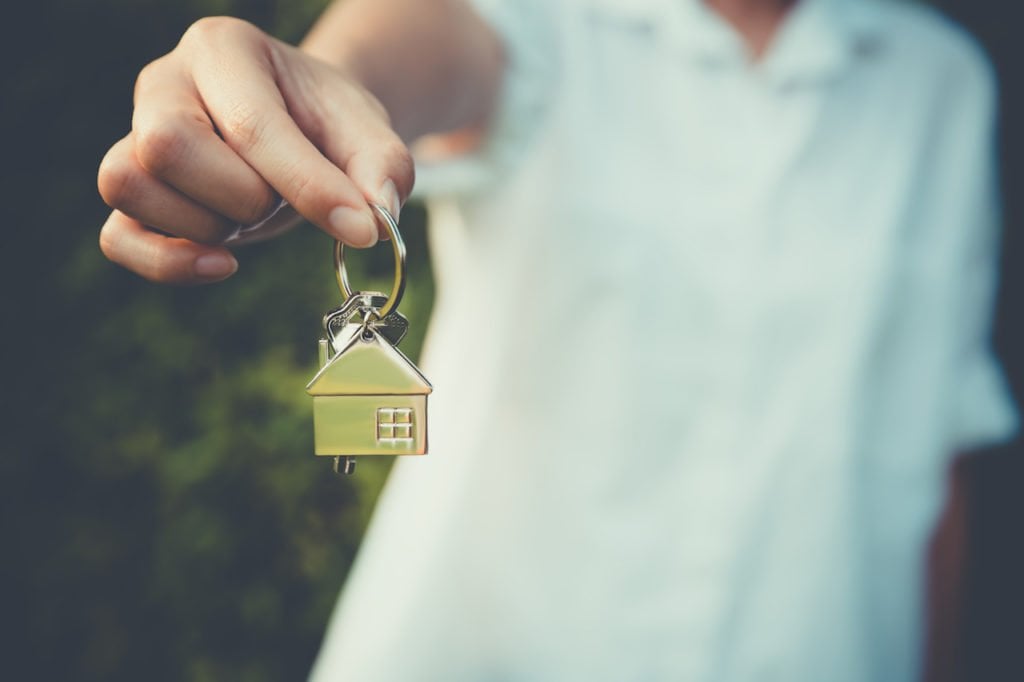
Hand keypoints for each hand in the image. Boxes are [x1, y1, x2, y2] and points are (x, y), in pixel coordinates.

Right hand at [97, 16, 413, 283]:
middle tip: (279, 199)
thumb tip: (374, 222)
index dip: (307, 186)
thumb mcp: (369, 133)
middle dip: (241, 196)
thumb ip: (383, 169)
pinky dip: (167, 263)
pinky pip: (116, 236)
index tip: (360, 230)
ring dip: (205, 224)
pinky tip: (223, 264)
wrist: (305, 128)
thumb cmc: (329, 124)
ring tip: (249, 216)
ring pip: (127, 183)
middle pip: (166, 145)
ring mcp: (135, 135)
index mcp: (225, 50)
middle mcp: (166, 83)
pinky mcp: (134, 191)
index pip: (250, 124)